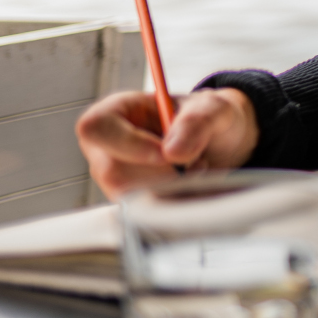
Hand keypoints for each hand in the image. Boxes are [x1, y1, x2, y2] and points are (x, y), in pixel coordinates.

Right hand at [77, 88, 258, 196]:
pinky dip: (170, 200)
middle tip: (192, 161)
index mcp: (117, 111)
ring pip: (126, 194)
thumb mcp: (214, 108)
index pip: (96, 128)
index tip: (166, 154)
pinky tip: (187, 183)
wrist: (221, 142)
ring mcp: (113, 174)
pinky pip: (141, 209)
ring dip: (168, 187)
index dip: (128, 144)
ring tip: (193, 167)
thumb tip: (173, 153)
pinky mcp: (127, 197)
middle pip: (110, 170)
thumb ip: (198, 122)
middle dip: (159, 173)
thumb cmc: (209, 117)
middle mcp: (107, 145)